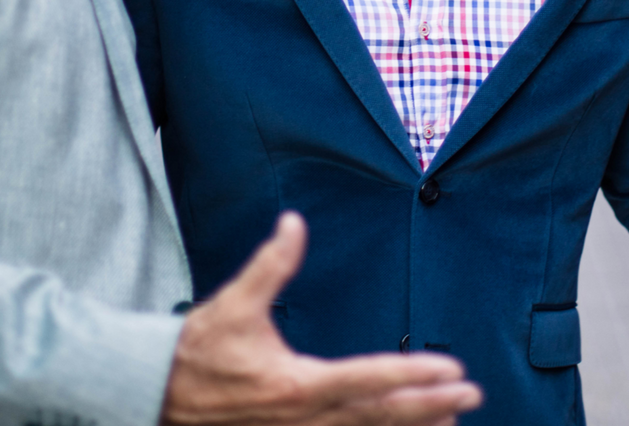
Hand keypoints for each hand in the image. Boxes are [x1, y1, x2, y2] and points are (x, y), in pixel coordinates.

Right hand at [161, 213, 481, 425]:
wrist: (156, 397)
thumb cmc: (198, 351)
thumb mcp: (234, 304)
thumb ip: (270, 264)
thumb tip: (294, 223)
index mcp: (296, 385)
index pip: (368, 378)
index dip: (414, 374)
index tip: (451, 368)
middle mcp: (303, 419)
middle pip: (381, 416)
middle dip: (431, 405)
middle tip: (471, 395)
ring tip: (451, 420)